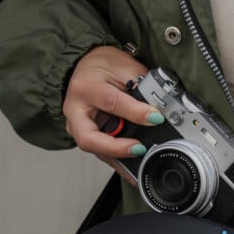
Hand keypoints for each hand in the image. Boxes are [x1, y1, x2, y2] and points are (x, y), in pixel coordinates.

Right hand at [63, 46, 163, 184]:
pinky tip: (133, 168)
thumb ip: (139, 86)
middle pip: (90, 139)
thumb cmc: (102, 65)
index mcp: (85, 87)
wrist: (85, 66)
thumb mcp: (124, 66)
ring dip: (119, 160)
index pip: (112, 103)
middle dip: (116, 148)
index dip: (136, 113)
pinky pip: (101, 152)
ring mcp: (76, 126)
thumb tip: (157, 107)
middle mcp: (75, 110)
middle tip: (139, 149)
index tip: (156, 118)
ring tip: (140, 165)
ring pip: (95, 150)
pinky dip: (118, 160)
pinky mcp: (85, 135)